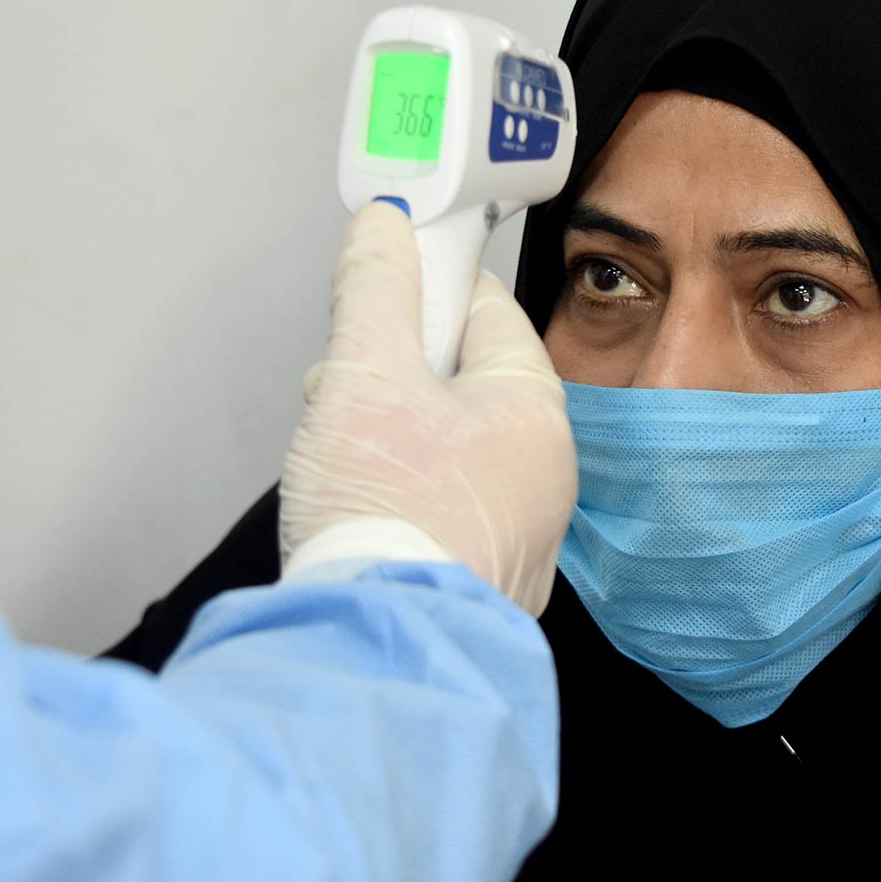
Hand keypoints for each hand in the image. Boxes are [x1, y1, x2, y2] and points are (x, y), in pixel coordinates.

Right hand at [279, 203, 574, 615]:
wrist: (374, 654)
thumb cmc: (388, 521)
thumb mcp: (365, 376)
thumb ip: (374, 291)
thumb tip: (385, 226)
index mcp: (535, 410)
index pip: (487, 310)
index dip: (425, 290)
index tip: (380, 286)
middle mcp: (543, 472)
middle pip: (460, 382)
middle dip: (388, 375)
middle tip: (338, 393)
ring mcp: (516, 532)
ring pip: (444, 447)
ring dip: (383, 437)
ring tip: (337, 460)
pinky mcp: (478, 578)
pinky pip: (438, 508)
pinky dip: (395, 497)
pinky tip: (357, 513)